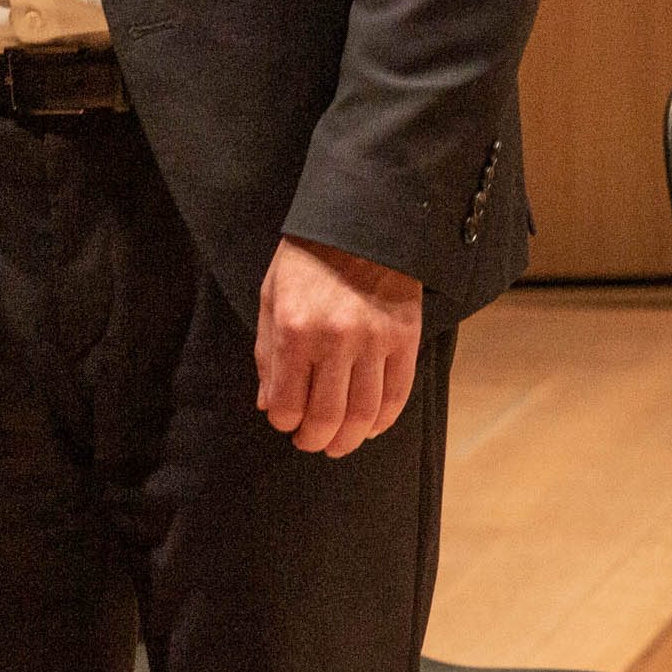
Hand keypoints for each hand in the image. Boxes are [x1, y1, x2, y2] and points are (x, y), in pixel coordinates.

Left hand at [255, 235, 422, 455]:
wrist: (358, 227)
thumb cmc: (305, 263)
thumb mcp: (270, 299)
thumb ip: (267, 354)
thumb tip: (268, 404)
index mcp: (294, 330)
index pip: (288, 400)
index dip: (284, 422)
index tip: (284, 425)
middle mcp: (335, 341)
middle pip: (327, 414)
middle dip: (315, 439)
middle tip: (310, 444)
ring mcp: (374, 342)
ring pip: (364, 412)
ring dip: (349, 438)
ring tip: (338, 444)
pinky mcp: (405, 340)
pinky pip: (397, 393)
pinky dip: (384, 420)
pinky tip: (370, 428)